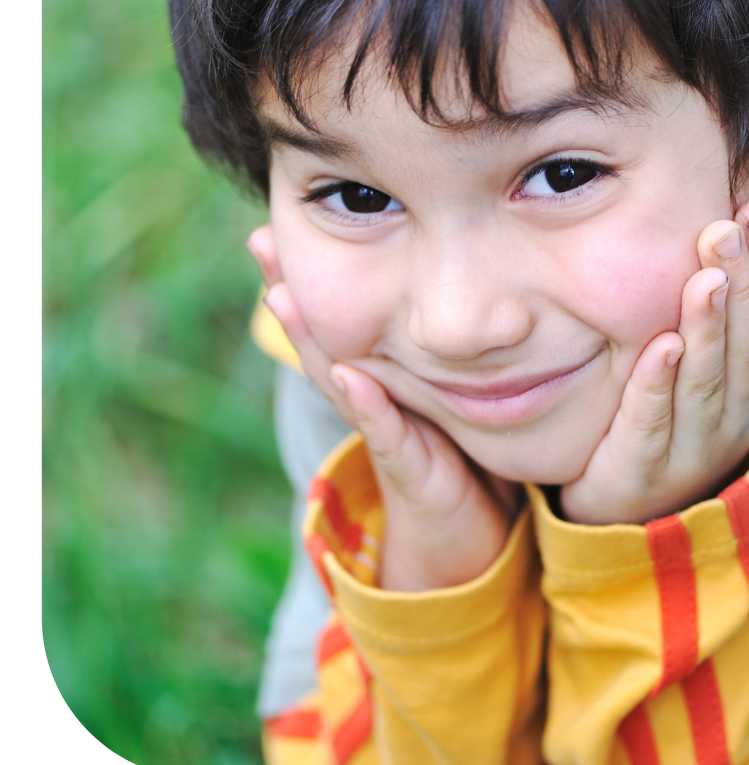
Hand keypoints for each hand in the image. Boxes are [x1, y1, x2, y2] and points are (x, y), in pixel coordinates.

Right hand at [247, 226, 515, 591]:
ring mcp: (389, 436)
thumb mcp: (452, 393)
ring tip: (282, 292)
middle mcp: (375, 402)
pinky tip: (349, 374)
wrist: (472, 541)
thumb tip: (462, 287)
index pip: (345, 319)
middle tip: (260, 241)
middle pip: (327, 341)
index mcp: (385, 378)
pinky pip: (388, 436)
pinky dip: (368, 406)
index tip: (284, 224)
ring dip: (310, 341)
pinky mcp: (413, 473)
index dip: (316, 276)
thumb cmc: (465, 460)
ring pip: (341, 382)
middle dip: (291, 295)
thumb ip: (445, 348)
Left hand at [559, 200, 748, 524]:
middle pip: (747, 344)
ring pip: (707, 382)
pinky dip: (657, 385)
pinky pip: (653, 424)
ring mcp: (692, 444)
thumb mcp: (720, 369)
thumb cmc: (678, 421)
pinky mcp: (643, 469)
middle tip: (726, 228)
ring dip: (708, 328)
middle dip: (740, 283)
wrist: (633, 515)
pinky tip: (660, 347)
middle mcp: (733, 411)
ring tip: (705, 278)